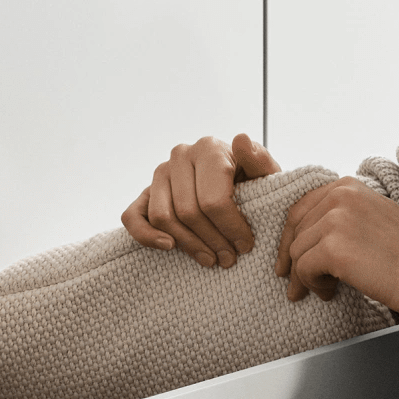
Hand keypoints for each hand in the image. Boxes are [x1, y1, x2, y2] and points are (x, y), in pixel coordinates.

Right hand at [123, 133, 281, 267]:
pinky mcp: (144, 192)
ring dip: (188, 245)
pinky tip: (169, 247)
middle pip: (188, 212)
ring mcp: (159, 174)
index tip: (245, 246)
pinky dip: (147, 236)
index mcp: (209, 148)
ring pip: (163, 218)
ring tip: (211, 258)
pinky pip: (132, 218)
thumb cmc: (253, 184)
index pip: (213, 199)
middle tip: (229, 258)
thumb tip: (241, 140)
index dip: (230, 228)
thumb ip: (261, 161)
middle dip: (212, 241)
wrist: (236, 187)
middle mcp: (180, 155)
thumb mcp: (266, 176)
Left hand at [275, 176, 398, 315]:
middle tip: (294, 286)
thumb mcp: (372, 215)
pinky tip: (329, 294)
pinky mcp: (333, 248)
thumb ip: (341, 216)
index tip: (287, 260)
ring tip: (322, 291)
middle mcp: (340, 197)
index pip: (301, 209)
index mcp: (347, 186)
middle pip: (296, 232)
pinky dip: (312, 285)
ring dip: (305, 277)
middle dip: (292, 261)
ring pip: (298, 252)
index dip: (290, 237)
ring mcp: (335, 220)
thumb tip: (308, 237)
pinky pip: (304, 269)